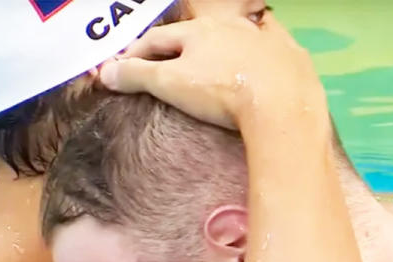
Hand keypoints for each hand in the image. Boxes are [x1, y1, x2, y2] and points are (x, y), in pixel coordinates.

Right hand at [98, 13, 324, 128]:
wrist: (282, 104)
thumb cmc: (220, 93)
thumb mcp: (170, 85)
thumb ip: (137, 76)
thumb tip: (105, 72)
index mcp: (197, 31)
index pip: (155, 38)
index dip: (134, 53)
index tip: (122, 68)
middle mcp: (229, 25)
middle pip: (192, 35)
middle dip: (173, 48)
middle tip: (159, 65)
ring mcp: (261, 37)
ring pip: (230, 36)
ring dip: (213, 46)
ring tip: (204, 62)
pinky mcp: (287, 53)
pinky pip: (266, 46)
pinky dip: (252, 51)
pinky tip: (253, 58)